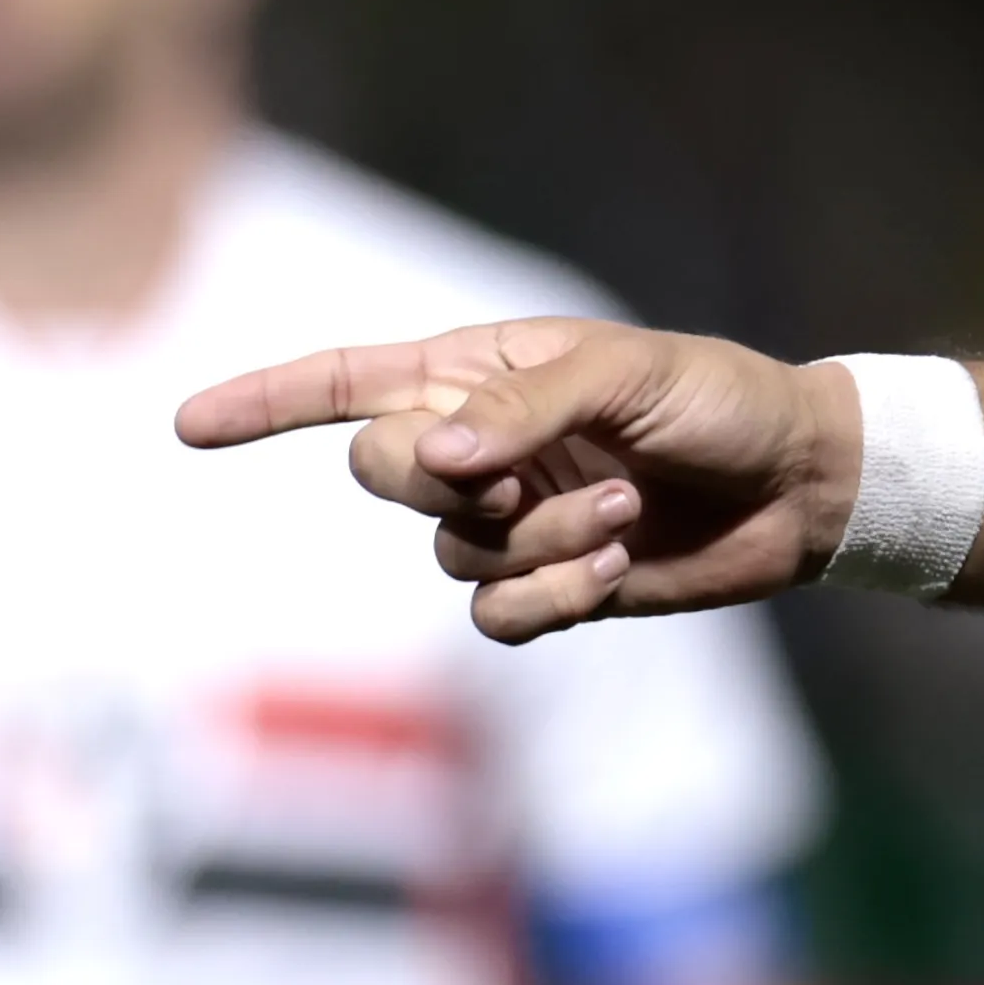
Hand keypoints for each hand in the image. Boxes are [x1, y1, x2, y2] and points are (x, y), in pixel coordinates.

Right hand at [174, 318, 863, 638]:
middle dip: (445, 482)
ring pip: (450, 552)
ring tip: (627, 510)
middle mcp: (479, 445)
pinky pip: (498, 614)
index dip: (264, 402)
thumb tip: (434, 455)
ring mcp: (510, 519)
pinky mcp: (550, 585)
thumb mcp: (628, 373)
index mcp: (480, 370)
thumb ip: (524, 406)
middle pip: (379, 473)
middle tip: (530, 473)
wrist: (796, 482)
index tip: (186, 426)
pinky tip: (618, 568)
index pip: (347, 380)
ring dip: (541, 538)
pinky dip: (554, 594)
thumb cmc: (718, 400)